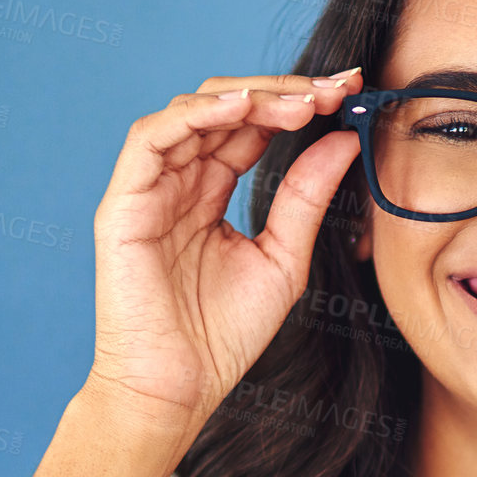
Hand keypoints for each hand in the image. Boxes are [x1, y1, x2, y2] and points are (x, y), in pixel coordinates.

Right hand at [86, 67, 363, 439]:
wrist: (177, 388)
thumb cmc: (223, 336)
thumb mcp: (282, 258)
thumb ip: (307, 199)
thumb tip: (343, 140)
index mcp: (211, 191)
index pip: (254, 127)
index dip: (300, 104)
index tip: (351, 92)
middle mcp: (179, 180)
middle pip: (227, 108)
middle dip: (284, 91)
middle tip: (338, 87)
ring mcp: (149, 187)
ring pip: (193, 112)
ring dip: (251, 97)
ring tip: (303, 100)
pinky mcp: (124, 203)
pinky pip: (152, 139)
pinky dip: (196, 115)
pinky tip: (243, 108)